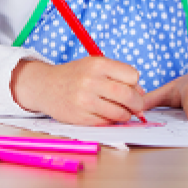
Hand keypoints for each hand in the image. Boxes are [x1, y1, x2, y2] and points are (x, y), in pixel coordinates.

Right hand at [10, 57, 144, 125]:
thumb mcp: (95, 65)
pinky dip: (111, 121)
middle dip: (138, 104)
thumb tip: (141, 93)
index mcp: (98, 64)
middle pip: (128, 96)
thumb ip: (118, 75)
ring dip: (126, 115)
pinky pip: (106, 123)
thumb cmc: (76, 74)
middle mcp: (91, 81)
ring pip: (119, 113)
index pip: (132, 75)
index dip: (135, 83)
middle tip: (138, 107)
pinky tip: (106, 114)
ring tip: (122, 111)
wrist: (46, 86)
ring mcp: (85, 101)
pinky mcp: (80, 118)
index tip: (132, 87)